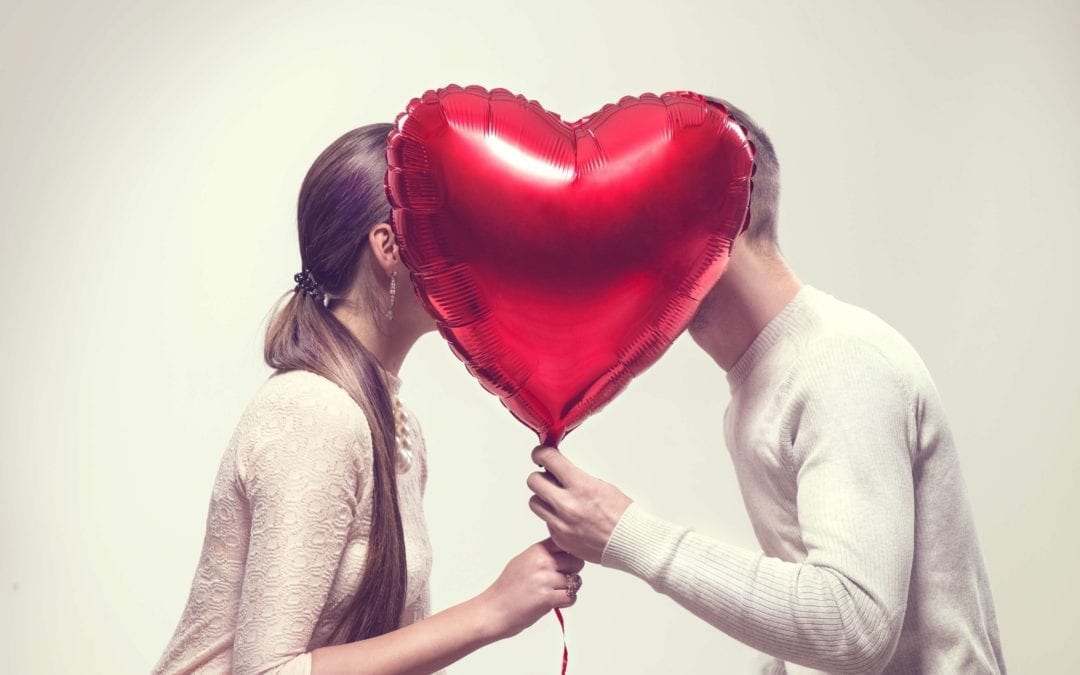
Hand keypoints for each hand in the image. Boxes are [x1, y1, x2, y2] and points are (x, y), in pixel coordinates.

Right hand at [478, 539, 583, 639]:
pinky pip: (571, 597)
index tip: (566, 563)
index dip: (570, 553)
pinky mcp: (547, 598)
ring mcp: (545, 579)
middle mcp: (542, 562)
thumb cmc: (507, 589)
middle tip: (558, 582)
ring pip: (576, 581)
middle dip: (572, 572)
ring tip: (552, 594)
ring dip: (568, 590)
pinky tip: (553, 603)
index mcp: (536, 550)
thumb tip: (564, 553)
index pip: (565, 543)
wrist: (493, 610)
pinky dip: (566, 602)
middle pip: (576, 562)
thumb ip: (543, 556)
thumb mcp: (523, 562)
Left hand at [526, 446, 632, 563]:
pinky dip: (553, 517)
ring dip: (543, 498)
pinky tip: (568, 518)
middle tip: (547, 477)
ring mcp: (561, 524)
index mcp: (581, 486)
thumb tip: (558, 470)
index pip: (548, 459)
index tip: (540, 454)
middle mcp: (567, 505)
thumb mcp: (601, 485)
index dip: (540, 453)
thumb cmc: (622, 515)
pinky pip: (546, 522)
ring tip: (556, 499)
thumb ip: (575, 477)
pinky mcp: (559, 538)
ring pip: (534, 502)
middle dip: (540, 476)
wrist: (630, 542)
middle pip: (533, 481)